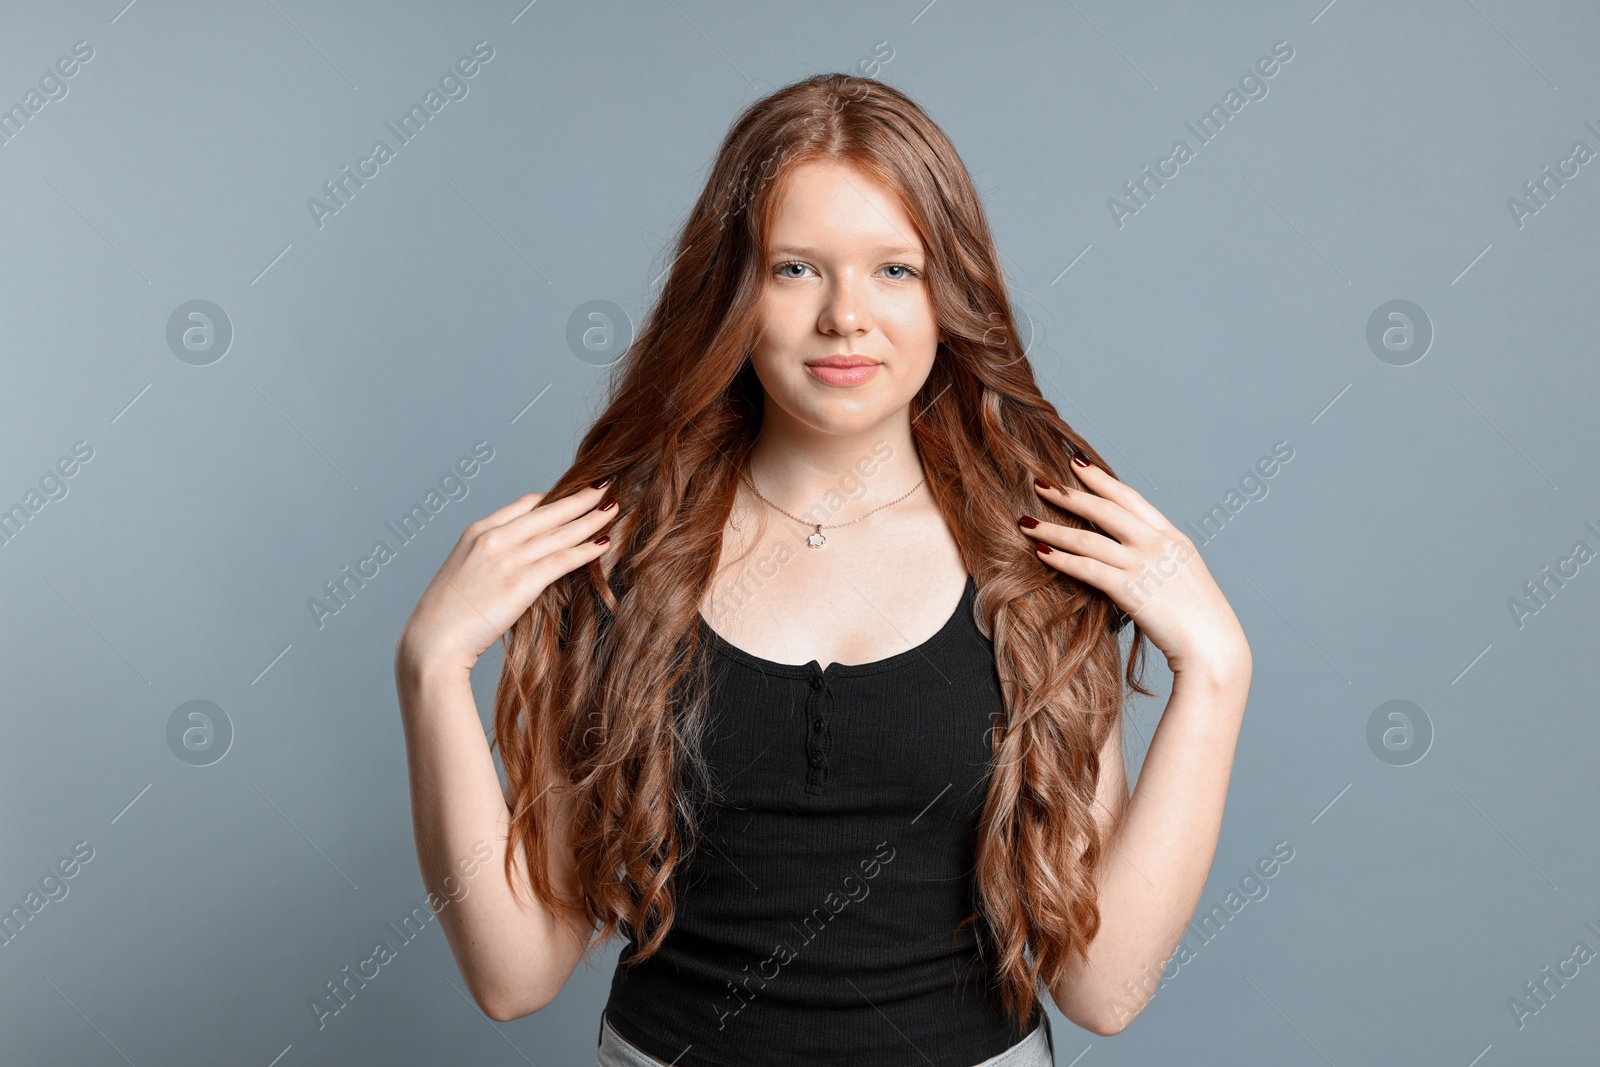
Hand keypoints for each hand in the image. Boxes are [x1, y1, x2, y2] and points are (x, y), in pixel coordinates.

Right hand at [395, 477, 619, 674]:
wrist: (431, 643)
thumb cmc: (446, 618)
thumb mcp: (464, 574)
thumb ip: (490, 559)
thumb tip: (518, 560)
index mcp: (477, 532)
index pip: (524, 504)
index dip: (553, 498)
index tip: (572, 495)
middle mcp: (494, 538)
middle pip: (548, 511)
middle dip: (580, 498)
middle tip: (604, 488)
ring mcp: (507, 558)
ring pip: (560, 532)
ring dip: (591, 518)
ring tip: (613, 508)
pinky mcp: (521, 582)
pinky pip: (562, 559)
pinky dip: (586, 549)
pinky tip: (603, 543)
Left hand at [1020, 455, 1249, 681]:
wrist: (1215, 648)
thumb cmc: (1200, 620)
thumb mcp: (1183, 576)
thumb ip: (1160, 559)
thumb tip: (1133, 553)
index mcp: (1173, 537)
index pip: (1131, 499)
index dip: (1101, 480)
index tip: (1077, 464)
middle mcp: (1158, 544)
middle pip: (1105, 510)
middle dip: (1069, 495)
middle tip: (1040, 482)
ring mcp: (1145, 565)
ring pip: (1089, 539)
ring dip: (1053, 528)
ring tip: (1025, 521)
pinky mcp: (1131, 590)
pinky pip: (1088, 569)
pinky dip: (1061, 559)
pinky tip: (1041, 552)